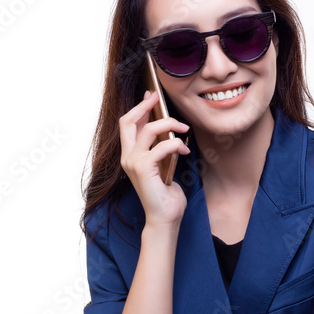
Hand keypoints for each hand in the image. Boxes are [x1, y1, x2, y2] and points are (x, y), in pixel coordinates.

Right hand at [118, 90, 190, 225]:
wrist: (164, 217)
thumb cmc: (165, 195)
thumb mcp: (163, 166)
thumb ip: (161, 150)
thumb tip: (171, 131)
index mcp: (130, 155)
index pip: (127, 125)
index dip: (139, 108)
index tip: (151, 96)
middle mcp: (127, 157)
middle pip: (128, 121)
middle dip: (145, 106)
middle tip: (158, 98)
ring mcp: (133, 162)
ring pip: (150, 130)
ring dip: (170, 124)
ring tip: (185, 128)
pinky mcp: (143, 168)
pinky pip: (163, 146)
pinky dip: (177, 144)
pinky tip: (186, 152)